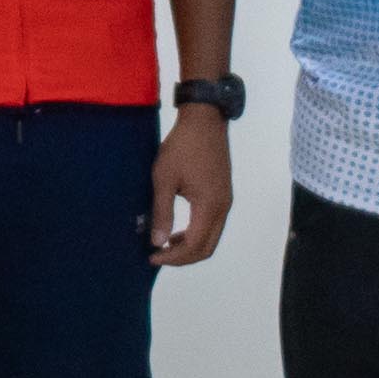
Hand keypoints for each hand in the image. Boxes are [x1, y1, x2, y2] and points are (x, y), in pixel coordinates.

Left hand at [148, 102, 233, 268]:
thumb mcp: (164, 178)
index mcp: (209, 205)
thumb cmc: (182, 146)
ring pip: (211, 238)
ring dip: (190, 246)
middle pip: (207, 248)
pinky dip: (197, 233)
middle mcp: (222, 207)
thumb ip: (162, 212)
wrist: (204, 120)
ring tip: (165, 244)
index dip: (173, 257)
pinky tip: (179, 230)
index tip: (152, 256)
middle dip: (183, 257)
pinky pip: (213, 225)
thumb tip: (158, 242)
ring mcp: (226, 201)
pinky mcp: (223, 194)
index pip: (194, 245)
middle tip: (159, 255)